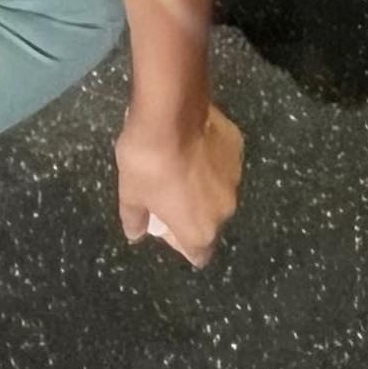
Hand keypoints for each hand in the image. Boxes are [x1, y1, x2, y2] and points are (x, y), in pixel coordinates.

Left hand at [114, 103, 243, 268]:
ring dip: (200, 182)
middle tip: (164, 187)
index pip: (197, 253)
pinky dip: (209, 157)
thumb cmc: (147, 163)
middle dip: (188, 209)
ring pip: (217, 189)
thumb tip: (135, 234)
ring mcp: (236, 178)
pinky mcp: (238, 149)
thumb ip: (135, 219)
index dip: (178, 241)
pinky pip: (222, 161)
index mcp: (200, 230)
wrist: (168, 115)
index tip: (162, 221)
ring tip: (176, 160)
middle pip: (208, 220)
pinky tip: (189, 141)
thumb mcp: (129, 193)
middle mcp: (225, 211)